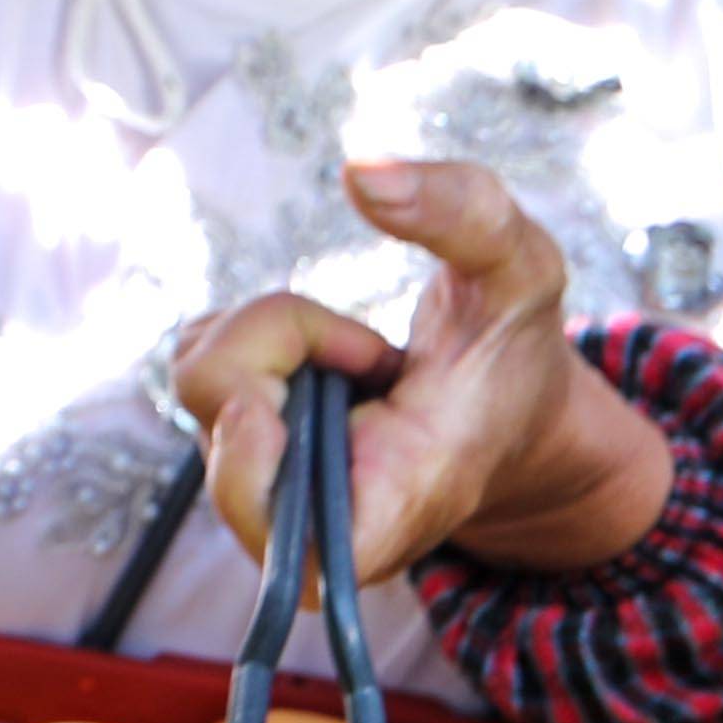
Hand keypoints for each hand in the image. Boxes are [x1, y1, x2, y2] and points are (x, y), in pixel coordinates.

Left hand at [167, 161, 672, 579]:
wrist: (504, 411)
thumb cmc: (511, 351)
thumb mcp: (522, 269)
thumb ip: (464, 213)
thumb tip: (360, 169)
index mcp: (397, 500)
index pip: (294, 554)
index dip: (253, 482)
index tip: (266, 404)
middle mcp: (319, 516)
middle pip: (219, 424)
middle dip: (272, 339)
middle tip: (361, 345)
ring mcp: (270, 486)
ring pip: (202, 379)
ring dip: (271, 333)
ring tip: (356, 355)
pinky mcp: (240, 449)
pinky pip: (201, 364)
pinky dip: (254, 335)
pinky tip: (321, 357)